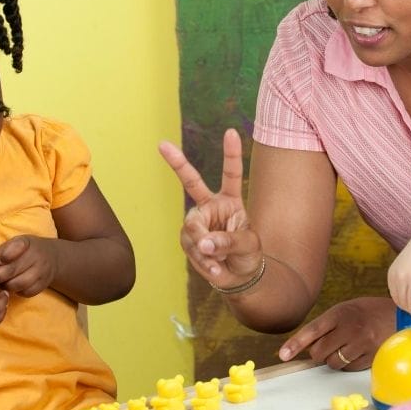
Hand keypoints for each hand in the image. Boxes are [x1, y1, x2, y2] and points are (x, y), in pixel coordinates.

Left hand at [0, 236, 56, 297]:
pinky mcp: (44, 284)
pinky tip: (14, 287)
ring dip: (7, 286)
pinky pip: (26, 292)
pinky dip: (17, 292)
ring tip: (2, 283)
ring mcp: (42, 270)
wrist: (51, 257)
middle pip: (13, 270)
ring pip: (19, 284)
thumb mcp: (12, 245)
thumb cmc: (24, 251)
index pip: (15, 248)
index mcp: (26, 243)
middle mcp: (37, 255)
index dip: (3, 257)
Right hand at [159, 129, 264, 289]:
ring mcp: (197, 222)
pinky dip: (203, 261)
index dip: (231, 153)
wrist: (238, 277)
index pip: (230, 174)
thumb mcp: (248, 245)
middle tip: (162, 144)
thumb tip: (204, 243)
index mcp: (230, 200)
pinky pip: (190, 247)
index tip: (231, 132)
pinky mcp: (189, 240)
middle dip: (177, 162)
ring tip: (220, 262)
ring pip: (192, 228)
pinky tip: (215, 268)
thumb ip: (229, 241)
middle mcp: (211, 206)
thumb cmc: (247, 255)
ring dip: (206, 249)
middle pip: (191, 182)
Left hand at [278, 297, 395, 369]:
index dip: (295, 344)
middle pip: (319, 352)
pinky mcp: (371, 357)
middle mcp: (349, 328)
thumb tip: (306, 345)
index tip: (283, 354)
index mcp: (340, 313)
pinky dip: (346, 364)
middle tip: (326, 346)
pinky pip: (348, 368)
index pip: (312, 330)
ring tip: (344, 347)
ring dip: (332, 359)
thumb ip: (327, 324)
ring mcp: (361, 344)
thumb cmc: (367, 311)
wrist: (400, 315)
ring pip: (333, 363)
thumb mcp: (345, 309)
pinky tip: (355, 352)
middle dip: (318, 353)